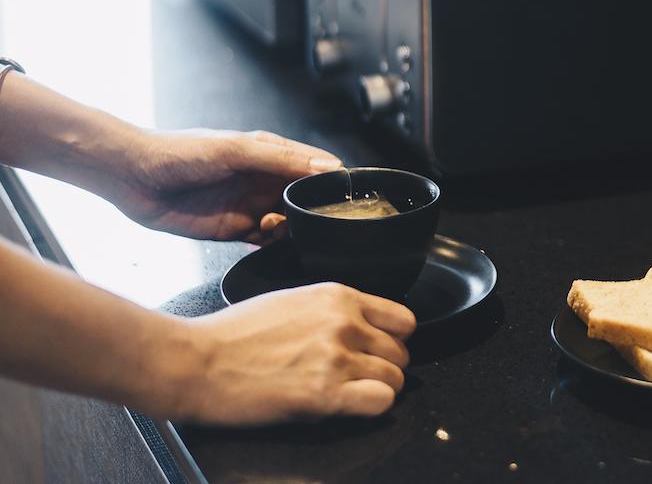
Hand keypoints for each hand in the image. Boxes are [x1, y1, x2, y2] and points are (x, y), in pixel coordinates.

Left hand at [112, 129, 341, 242]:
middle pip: (308, 199)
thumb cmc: (180, 152)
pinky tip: (263, 238)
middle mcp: (266, 180)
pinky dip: (273, 244)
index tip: (342, 196)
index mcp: (272, 153)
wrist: (133, 177)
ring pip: (291, 222)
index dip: (335, 181)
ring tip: (270, 225)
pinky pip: (267, 241)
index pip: (318, 167)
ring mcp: (252, 205)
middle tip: (300, 216)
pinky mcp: (236, 230)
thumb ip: (282, 160)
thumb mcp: (236, 150)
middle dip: (313, 210)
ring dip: (291, 228)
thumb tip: (329, 168)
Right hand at [170, 283, 415, 424]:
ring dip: (378, 390)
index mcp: (338, 296)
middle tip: (356, 379)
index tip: (378, 351)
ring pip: (396, 379)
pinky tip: (348, 406)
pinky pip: (382, 401)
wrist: (196, 361)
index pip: (403, 320)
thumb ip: (333, 311)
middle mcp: (345, 323)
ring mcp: (337, 359)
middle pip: (401, 353)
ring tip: (348, 394)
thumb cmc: (233, 334)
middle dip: (384, 368)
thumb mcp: (293, 301)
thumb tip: (362, 328)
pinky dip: (372, 407)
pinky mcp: (326, 395)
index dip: (393, 340)